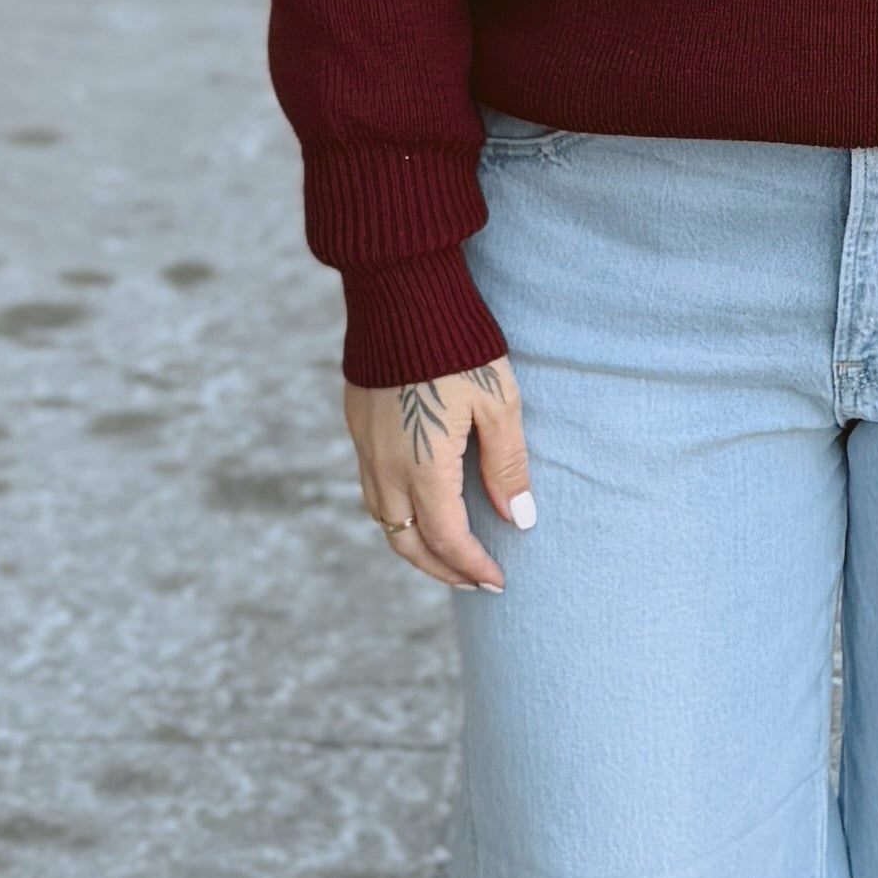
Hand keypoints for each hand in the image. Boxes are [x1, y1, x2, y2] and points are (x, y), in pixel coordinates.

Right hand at [344, 361, 534, 592]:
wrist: (400, 295)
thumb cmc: (459, 347)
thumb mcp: (499, 404)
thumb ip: (507, 466)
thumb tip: (520, 519)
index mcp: (424, 466)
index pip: (447, 539)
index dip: (473, 566)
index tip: (498, 580)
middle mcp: (386, 466)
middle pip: (408, 542)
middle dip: (442, 569)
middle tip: (474, 582)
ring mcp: (365, 447)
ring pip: (384, 519)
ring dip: (415, 546)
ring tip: (448, 556)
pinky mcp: (358, 427)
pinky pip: (373, 490)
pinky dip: (397, 515)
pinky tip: (420, 509)